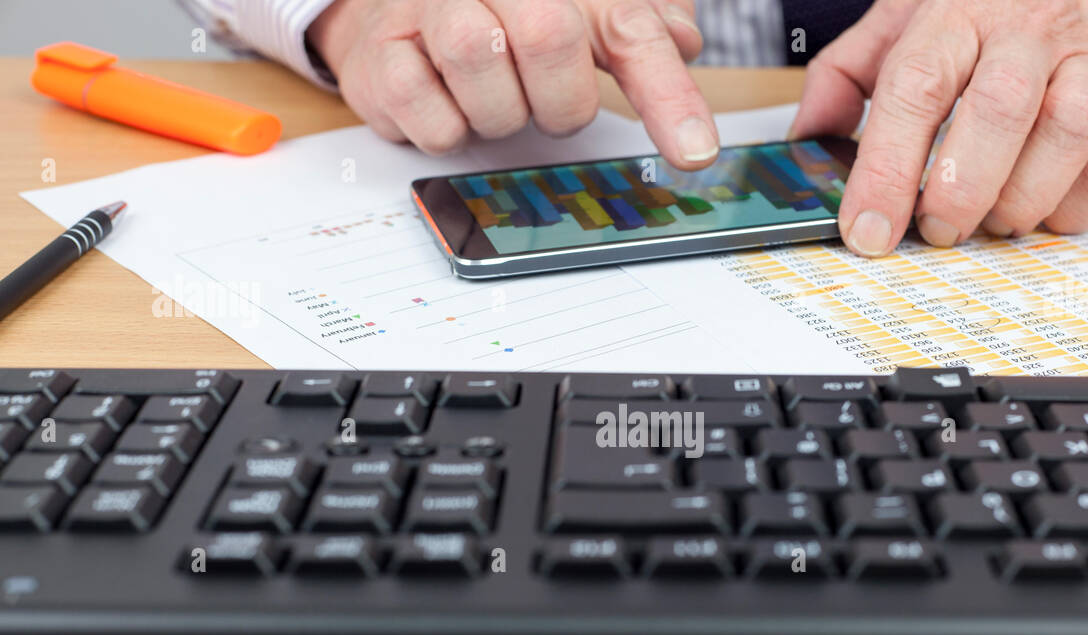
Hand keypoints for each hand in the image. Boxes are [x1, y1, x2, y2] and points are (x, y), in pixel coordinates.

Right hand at [308, 0, 718, 167]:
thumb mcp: (588, 13)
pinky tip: (451, 105)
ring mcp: (428, 10)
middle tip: (550, 103)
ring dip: (504, 114)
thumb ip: (642, 28)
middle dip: (562, 99)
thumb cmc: (508, 19)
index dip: (666, 94)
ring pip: (484, 75)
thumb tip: (683, 39)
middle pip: (549, 36)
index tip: (693, 153)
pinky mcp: (380, 58)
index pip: (628, 26)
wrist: (398, 15)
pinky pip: (434, 122)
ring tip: (495, 98)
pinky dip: (453, 132)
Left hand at [789, 0, 1087, 255]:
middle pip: (997, 113)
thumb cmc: (997, 4)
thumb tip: (807, 137)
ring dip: (1018, 201)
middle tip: (936, 229)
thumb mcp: (909, 14)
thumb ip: (848, 72)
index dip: (886, 169)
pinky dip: (1069, 209)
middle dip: (958, 190)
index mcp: (962, 10)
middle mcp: (1033, 32)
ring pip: (1065, 140)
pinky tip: (1039, 209)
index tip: (866, 229)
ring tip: (988, 221)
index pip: (916, 88)